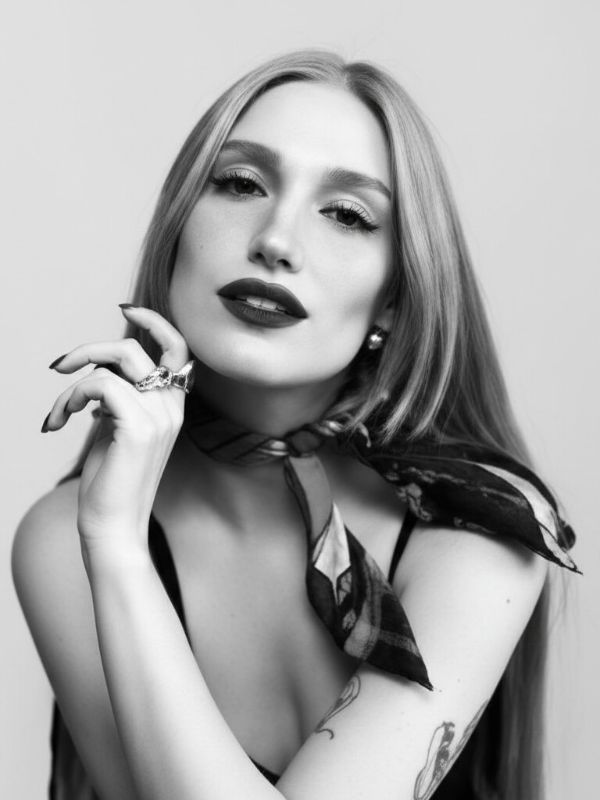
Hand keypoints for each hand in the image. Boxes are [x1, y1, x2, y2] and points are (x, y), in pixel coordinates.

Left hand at [43, 306, 189, 555]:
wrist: (114, 525)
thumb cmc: (111, 482)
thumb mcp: (116, 429)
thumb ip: (117, 398)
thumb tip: (99, 374)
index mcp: (172, 406)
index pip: (177, 349)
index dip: (155, 322)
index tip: (126, 310)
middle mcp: (172, 407)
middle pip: (134, 349)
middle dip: (90, 350)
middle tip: (60, 366)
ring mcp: (160, 417)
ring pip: (113, 365)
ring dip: (73, 384)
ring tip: (60, 412)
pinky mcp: (141, 428)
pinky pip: (101, 385)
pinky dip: (72, 397)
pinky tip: (62, 421)